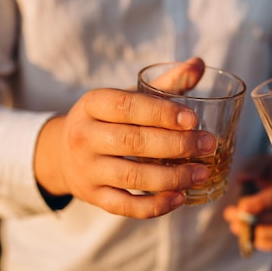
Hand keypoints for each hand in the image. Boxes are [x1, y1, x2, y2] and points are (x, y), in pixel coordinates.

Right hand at [34, 58, 217, 217]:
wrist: (63, 153)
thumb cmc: (108, 121)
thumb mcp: (127, 96)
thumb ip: (164, 84)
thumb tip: (199, 64)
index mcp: (92, 104)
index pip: (126, 105)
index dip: (161, 112)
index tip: (193, 119)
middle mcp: (84, 136)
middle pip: (133, 142)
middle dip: (176, 145)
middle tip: (208, 145)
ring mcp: (87, 169)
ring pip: (132, 177)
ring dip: (172, 178)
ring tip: (202, 173)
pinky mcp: (93, 196)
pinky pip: (125, 206)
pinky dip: (154, 206)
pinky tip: (180, 198)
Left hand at [224, 155, 271, 251]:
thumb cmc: (271, 169)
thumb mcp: (262, 162)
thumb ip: (253, 167)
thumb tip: (243, 179)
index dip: (260, 204)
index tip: (241, 207)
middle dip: (252, 220)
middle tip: (230, 216)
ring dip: (255, 233)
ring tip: (234, 226)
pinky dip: (264, 243)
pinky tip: (248, 237)